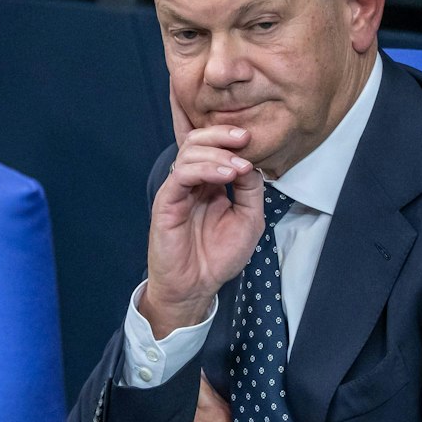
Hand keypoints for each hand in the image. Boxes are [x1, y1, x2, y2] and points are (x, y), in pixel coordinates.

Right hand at [139, 93, 264, 335]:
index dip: (233, 139)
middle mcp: (193, 182)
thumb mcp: (249, 220)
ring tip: (238, 167)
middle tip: (244, 139)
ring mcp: (178, 190)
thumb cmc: (219, 256)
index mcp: (210, 183)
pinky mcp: (166, 202)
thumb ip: (251, 191)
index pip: (215, 148)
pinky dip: (204, 169)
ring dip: (217, 154)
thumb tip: (250, 163)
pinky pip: (182, 175)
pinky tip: (225, 176)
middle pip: (198, 141)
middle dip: (222, 135)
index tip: (254, 139)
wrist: (197, 286)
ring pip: (189, 152)